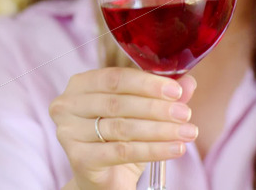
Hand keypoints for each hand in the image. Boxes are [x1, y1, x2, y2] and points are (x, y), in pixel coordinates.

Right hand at [49, 68, 197, 189]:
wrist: (104, 178)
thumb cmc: (120, 137)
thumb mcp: (142, 112)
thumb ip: (161, 95)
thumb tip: (188, 83)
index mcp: (81, 84)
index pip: (116, 77)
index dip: (148, 83)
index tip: (176, 91)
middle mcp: (67, 105)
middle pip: (118, 102)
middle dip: (157, 108)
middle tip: (185, 114)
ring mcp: (68, 132)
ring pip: (122, 127)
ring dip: (160, 129)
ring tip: (187, 132)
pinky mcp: (79, 158)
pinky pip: (122, 151)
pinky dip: (154, 150)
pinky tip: (175, 149)